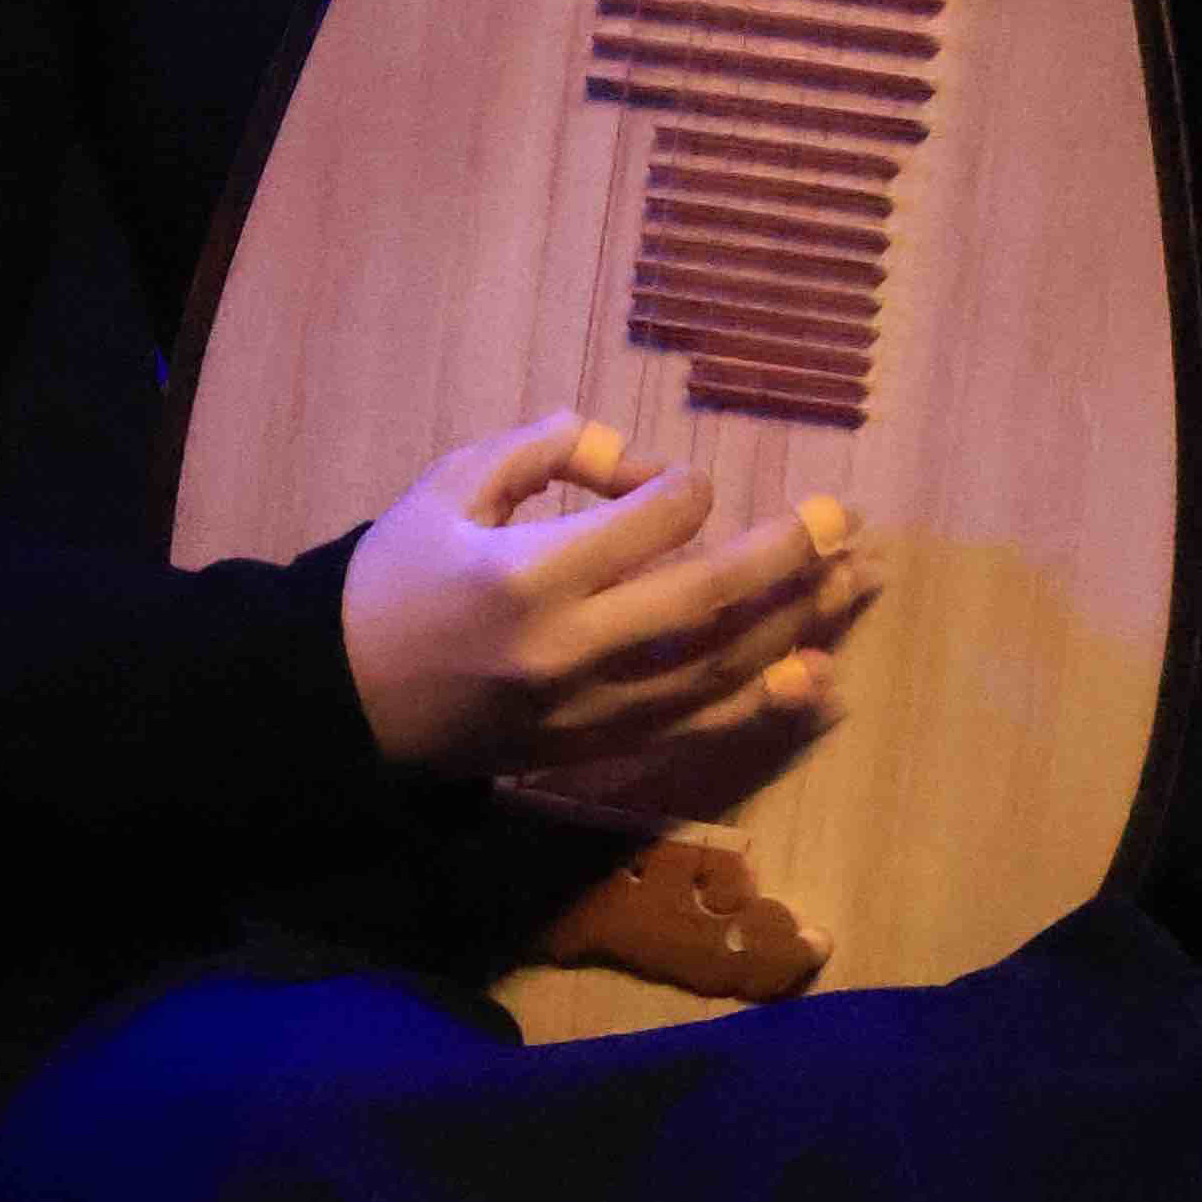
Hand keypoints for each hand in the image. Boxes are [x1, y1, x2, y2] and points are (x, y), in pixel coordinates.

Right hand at [342, 413, 880, 818]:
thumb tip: (631, 453)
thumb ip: (541, 453)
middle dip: (787, 557)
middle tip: (847, 521)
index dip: (685, 488)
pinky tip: (816, 675)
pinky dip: (762, 700)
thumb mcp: (449, 486)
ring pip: (718, 667)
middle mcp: (570, 648)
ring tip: (855, 584)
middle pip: (707, 599)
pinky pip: (696, 724)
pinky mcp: (596, 747)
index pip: (651, 522)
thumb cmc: (394, 580)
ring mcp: (589, 708)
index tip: (685, 481)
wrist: (346, 701)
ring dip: (796, 623)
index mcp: (527, 574)